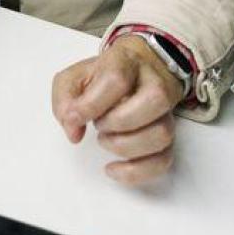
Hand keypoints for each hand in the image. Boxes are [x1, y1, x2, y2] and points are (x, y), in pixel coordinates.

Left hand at [51, 34, 183, 184]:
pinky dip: (137, 172)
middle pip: (152, 101)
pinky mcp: (168, 136)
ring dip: (126, 146)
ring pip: (161, 134)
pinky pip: (164, 160)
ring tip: (104, 139)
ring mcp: (165, 112)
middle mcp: (152, 84)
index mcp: (124, 62)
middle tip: (97, 124)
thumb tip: (72, 129)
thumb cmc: (102, 76)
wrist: (138, 71)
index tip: (74, 117)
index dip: (93, 103)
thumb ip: (65, 97)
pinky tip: (113, 169)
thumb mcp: (75, 76)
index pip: (116, 79)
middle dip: (116, 121)